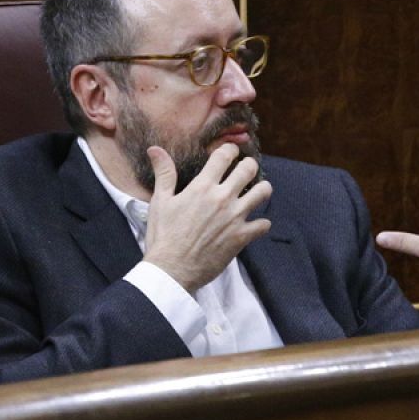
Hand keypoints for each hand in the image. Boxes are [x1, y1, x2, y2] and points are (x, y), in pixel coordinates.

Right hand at [141, 144, 272, 293]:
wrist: (171, 270)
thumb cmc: (163, 236)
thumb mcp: (160, 202)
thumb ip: (164, 173)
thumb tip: (155, 149)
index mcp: (202, 187)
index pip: (224, 156)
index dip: (230, 150)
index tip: (230, 152)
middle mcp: (222, 198)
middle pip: (248, 169)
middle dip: (248, 166)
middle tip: (245, 170)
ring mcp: (234, 217)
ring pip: (263, 192)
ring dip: (261, 189)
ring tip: (256, 192)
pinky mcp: (241, 237)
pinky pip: (263, 225)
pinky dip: (260, 224)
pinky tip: (253, 225)